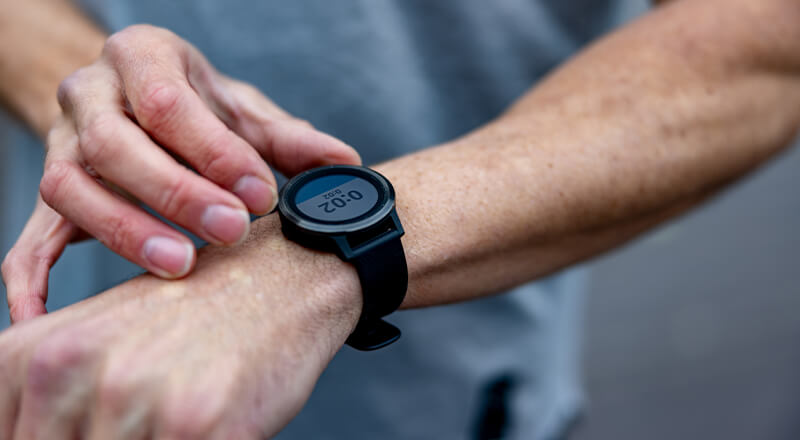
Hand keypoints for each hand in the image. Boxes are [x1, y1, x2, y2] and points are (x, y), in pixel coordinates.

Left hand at [0, 217, 361, 438]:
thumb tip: (32, 438)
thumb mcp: (97, 341)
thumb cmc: (199, 309)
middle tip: (147, 423)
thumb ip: (50, 403)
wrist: (282, 276)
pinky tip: (214, 425)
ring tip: (179, 420)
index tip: (92, 430)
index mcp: (35, 355)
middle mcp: (72, 371)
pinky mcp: (196, 426)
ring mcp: (134, 399)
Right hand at [2, 24, 359, 322]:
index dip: (213, 150)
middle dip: (174, 192)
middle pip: (112, 144)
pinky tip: (43, 319)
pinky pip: (27, 239)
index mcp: (140, 57)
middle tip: (230, 230)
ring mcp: (59, 147)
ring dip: (123, 231)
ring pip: (68, 188)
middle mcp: (89, 96)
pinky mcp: (47, 201)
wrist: (133, 95)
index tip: (260, 192)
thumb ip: (287, 138)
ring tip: (179, 265)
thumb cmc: (196, 105)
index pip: (166, 100)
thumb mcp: (241, 108)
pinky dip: (31, 281)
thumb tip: (346, 164)